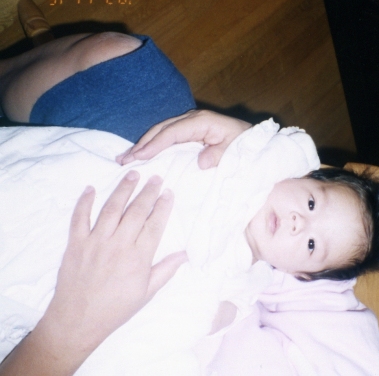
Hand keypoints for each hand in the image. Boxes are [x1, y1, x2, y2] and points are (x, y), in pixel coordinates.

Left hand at [0, 172, 185, 375]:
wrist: (78, 321)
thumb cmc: (116, 309)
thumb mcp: (147, 293)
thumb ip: (166, 270)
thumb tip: (185, 255)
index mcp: (138, 258)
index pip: (154, 224)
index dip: (163, 206)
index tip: (168, 193)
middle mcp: (118, 246)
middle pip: (136, 212)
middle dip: (148, 192)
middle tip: (156, 178)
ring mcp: (95, 243)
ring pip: (111, 209)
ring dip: (123, 190)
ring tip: (132, 175)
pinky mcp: (76, 244)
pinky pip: (79, 218)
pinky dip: (84, 202)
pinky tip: (91, 188)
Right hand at [116, 110, 250, 168]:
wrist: (255, 140)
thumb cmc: (246, 146)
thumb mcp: (236, 152)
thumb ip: (218, 156)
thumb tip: (201, 162)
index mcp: (203, 122)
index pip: (173, 132)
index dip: (155, 144)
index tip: (139, 157)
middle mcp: (193, 119)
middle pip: (162, 129)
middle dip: (142, 144)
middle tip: (123, 160)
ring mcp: (190, 123)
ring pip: (161, 131)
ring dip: (143, 144)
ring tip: (125, 158)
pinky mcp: (190, 130)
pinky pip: (167, 136)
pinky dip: (153, 144)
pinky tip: (141, 154)